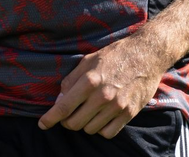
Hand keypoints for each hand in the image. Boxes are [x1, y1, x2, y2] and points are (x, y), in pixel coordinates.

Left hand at [37, 34, 168, 138]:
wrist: (146, 55)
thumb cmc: (114, 56)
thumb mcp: (87, 61)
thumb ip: (71, 80)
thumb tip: (60, 99)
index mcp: (89, 81)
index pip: (64, 107)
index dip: (50, 118)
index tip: (42, 124)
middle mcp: (102, 96)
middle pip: (75, 123)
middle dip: (67, 122)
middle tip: (68, 115)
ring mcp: (117, 106)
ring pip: (90, 129)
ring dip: (84, 124)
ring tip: (87, 112)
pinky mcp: (129, 113)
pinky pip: (108, 133)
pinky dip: (101, 129)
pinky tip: (100, 118)